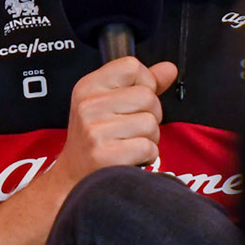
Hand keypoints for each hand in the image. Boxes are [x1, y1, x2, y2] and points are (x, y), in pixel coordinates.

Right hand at [47, 56, 179, 187]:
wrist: (74, 177)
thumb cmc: (95, 138)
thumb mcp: (109, 103)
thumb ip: (142, 84)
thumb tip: (170, 68)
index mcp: (88, 86)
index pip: (132, 66)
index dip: (145, 83)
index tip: (135, 100)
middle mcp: (88, 106)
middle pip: (147, 96)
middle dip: (150, 115)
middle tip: (132, 129)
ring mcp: (95, 131)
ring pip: (151, 123)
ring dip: (149, 138)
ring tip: (129, 144)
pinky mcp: (105, 155)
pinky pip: (148, 147)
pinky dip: (147, 156)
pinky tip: (130, 157)